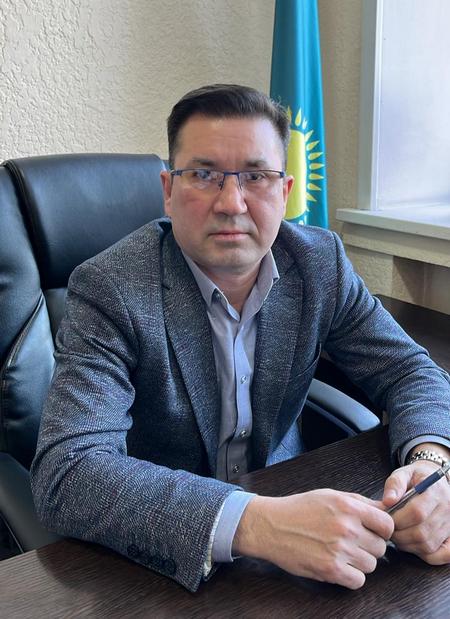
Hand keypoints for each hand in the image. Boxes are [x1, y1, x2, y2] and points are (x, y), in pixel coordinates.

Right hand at [233, 489, 393, 588]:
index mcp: (348, 507)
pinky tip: (338, 566)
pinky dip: (351, 576)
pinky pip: (358, 581)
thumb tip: (385, 509)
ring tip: (341, 553)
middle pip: (380, 547)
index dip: (383, 530)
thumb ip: (359, 502)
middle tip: (352, 543)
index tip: (374, 532)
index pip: (387, 524)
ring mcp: (339, 550)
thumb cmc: (299, 509)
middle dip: (369, 546)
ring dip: (359, 562)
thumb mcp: (330, 495)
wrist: (271, 526)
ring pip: (371, 565)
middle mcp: (347, 528)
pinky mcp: (330, 570)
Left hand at [382, 461, 449, 563]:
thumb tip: (387, 501)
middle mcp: (447, 510)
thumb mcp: (404, 473)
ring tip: (397, 535)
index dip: (398, 519)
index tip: (386, 518)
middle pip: (421, 532)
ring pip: (428, 546)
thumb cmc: (418, 478)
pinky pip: (440, 555)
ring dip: (407, 545)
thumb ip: (395, 484)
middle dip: (399, 534)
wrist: (437, 482)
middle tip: (388, 529)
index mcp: (436, 492)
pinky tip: (412, 544)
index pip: (417, 512)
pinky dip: (424, 554)